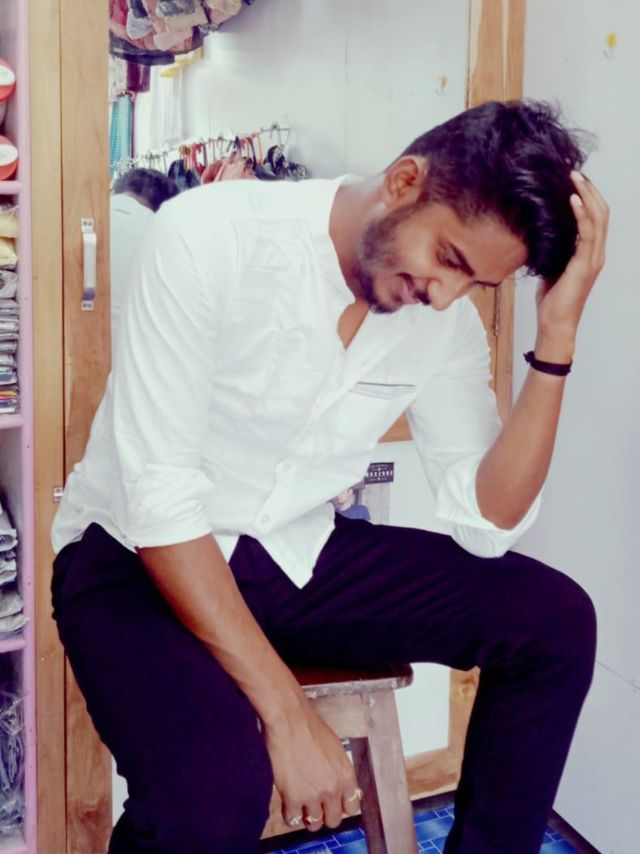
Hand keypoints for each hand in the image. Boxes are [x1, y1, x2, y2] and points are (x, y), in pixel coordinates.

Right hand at [265, 701, 361, 831]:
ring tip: (300, 805)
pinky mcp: (293, 798)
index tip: (334, 805)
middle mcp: (333, 788)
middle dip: (325, 815)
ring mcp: (313, 795)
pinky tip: (288, 803)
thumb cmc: (309, 726)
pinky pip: (292, 820)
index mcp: (345, 774)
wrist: (289, 720)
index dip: (342, 807)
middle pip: (334, 820)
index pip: (352, 807)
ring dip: (307, 816)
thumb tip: (336, 784)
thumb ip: (337, 769)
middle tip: (315, 807)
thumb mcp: (334, 748)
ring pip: (314, 824)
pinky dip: (290, 814)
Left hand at [535, 171, 608, 358]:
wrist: (554, 324)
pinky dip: (581, 214)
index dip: (588, 196)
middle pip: (601, 212)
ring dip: (587, 195)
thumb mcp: (552, 266)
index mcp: (590, 253)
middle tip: (574, 171)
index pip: (596, 217)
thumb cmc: (552, 300)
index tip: (574, 180)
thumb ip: (554, 248)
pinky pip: (587, 234)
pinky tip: (573, 199)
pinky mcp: (584, 265)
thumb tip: (540, 229)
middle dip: (590, 189)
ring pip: (598, 218)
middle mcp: (597, 253)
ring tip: (574, 177)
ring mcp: (593, 259)